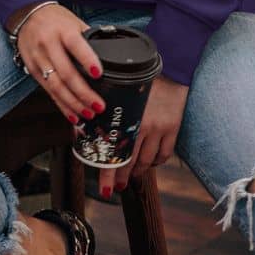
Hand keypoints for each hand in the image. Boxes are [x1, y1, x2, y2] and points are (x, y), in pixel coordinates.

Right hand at [16, 4, 106, 124]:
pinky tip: (72, 114)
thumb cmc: (54, 19)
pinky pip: (48, 91)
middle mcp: (49, 44)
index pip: (76, 45)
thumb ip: (87, 38)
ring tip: (88, 113)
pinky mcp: (32, 70)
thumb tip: (107, 56)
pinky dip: (61, 105)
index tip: (98, 73)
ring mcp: (39, 58)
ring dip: (73, 103)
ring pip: (56, 86)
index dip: (87, 60)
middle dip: (83, 92)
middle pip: (66, 73)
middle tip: (98, 105)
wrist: (27, 15)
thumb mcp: (73, 21)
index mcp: (63, 30)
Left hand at [93, 75, 188, 198]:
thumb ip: (103, 110)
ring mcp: (159, 128)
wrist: (167, 64)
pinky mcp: (173, 127)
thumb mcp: (116, 91)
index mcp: (125, 116)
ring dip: (138, 171)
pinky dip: (156, 161)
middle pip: (130, 161)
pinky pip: (164, 154)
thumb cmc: (136, 76)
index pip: (114, 152)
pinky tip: (150, 162)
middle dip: (121, 177)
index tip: (105, 189)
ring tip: (131, 175)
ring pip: (147, 161)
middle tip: (116, 187)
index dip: (108, 173)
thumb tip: (82, 128)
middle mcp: (142, 125)